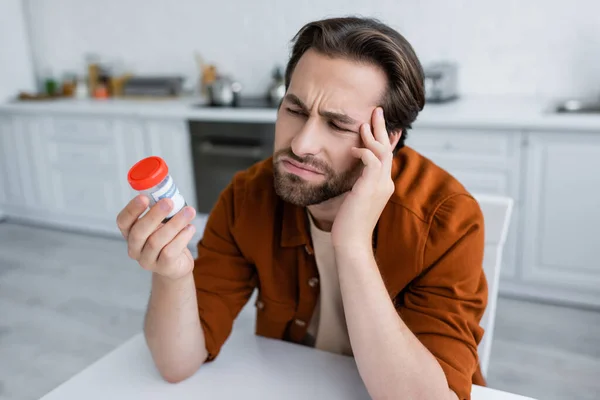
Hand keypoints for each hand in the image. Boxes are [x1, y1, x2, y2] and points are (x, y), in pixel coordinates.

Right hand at [116, 195, 196, 280]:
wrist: (177, 265)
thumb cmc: (167, 239)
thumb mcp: (161, 223)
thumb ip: (161, 210)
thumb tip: (170, 193)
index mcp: (130, 233)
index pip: (123, 221)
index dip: (132, 209)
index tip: (144, 197)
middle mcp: (134, 248)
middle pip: (139, 232)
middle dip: (154, 215)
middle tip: (169, 202)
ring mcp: (147, 260)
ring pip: (157, 241)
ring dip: (175, 224)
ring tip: (189, 212)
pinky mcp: (163, 268)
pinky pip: (170, 252)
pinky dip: (182, 237)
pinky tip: (190, 228)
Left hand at [331, 107, 396, 249]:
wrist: (351, 243)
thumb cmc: (349, 224)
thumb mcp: (355, 199)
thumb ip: (358, 184)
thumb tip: (352, 174)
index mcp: (383, 185)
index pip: (387, 156)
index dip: (385, 138)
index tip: (379, 124)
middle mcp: (385, 183)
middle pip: (387, 148)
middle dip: (382, 128)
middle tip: (377, 109)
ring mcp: (380, 185)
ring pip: (382, 152)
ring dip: (373, 135)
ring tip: (364, 122)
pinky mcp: (370, 188)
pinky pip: (371, 161)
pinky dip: (363, 151)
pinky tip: (353, 148)